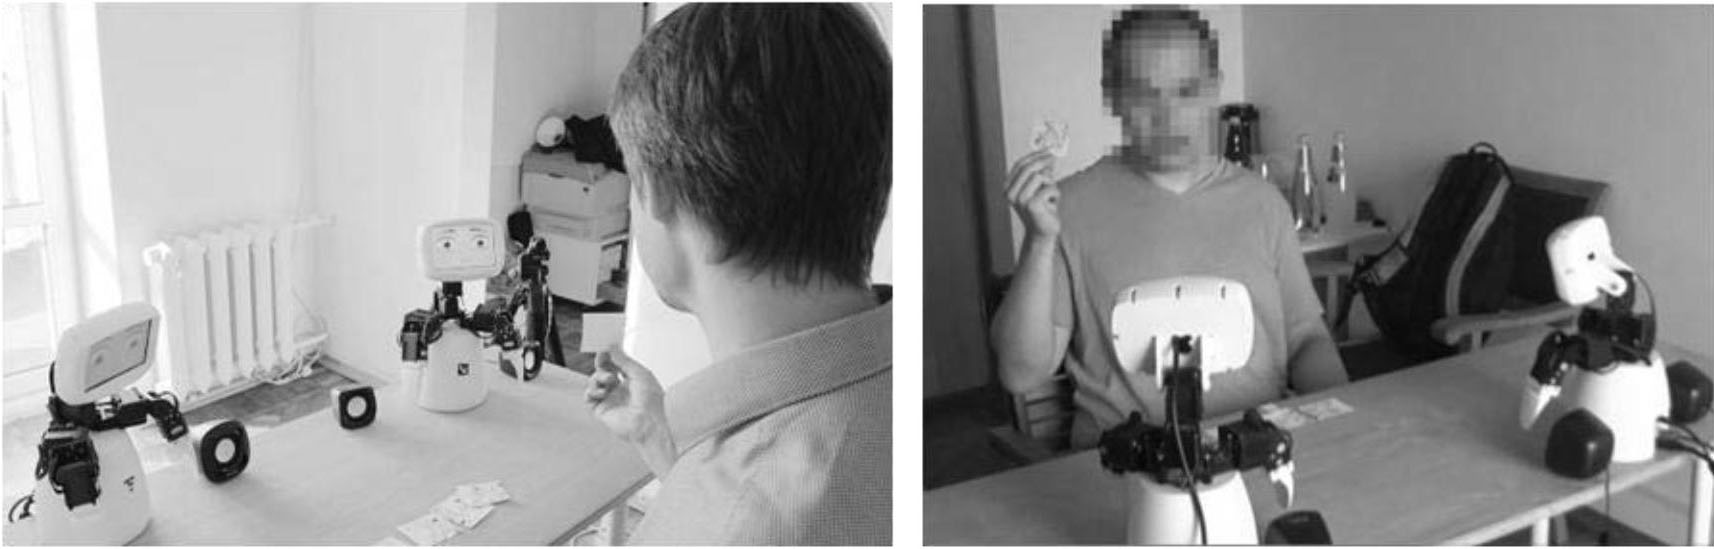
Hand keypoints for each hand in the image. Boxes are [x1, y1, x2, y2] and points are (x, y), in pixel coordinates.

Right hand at [585, 347, 677, 476]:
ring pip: (595, 381)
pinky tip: (604, 392)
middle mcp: (620, 390)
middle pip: (604, 371)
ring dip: (599, 376)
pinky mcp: (601, 410)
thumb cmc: (650, 402)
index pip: (617, 365)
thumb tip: (612, 347)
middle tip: (600, 356)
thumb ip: (624, 360)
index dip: (611, 356)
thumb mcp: (640, 374)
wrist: (647, 425)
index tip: (606, 347)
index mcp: (632, 381)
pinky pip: (589, 395)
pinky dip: (593, 390)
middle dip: (602, 363)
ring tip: (609, 379)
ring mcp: (610, 400)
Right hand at [1006, 150, 1061, 238]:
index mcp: (1008, 188)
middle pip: (1028, 167)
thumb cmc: (1042, 210)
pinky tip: (1052, 204)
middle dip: (1044, 160)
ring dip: (1051, 183)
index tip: (1048, 149)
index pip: (1020, 164)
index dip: (1035, 154)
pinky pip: (1049, 188)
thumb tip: (1048, 155)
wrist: (1043, 232)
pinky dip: (1055, 194)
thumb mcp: (1039, 188)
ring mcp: (1020, 199)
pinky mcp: (1031, 205)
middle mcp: (1010, 193)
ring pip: (1040, 176)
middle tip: (1055, 157)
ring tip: (1050, 195)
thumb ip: (1040, 172)